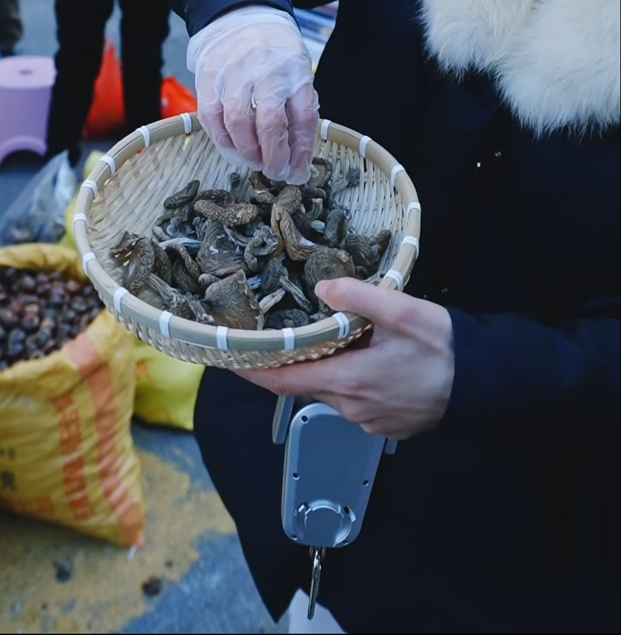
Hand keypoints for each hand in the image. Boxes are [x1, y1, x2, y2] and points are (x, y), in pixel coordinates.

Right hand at [187, 7, 318, 182]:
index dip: (300, 153)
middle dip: (273, 158)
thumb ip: (299, 111)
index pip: (303, 119)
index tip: (297, 173)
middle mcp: (266, 72)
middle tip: (275, 173)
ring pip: (238, 122)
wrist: (241, 14)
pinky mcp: (209, 75)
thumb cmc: (275, 53)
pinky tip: (231, 147)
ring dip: (246, 151)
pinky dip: (221, 138)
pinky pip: (210, 116)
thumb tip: (298, 163)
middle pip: (271, 124)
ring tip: (253, 161)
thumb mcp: (298, 72)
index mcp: (296, 72)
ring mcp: (235, 72)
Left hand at [237, 279, 454, 440]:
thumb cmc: (443, 345)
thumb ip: (358, 297)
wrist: (485, 381)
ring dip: (328, 367)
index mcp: (348, 382)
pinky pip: (355, 400)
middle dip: (296, 359)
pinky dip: (350, 378)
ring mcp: (369, 421)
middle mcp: (351, 408)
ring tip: (333, 335)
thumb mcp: (402, 310)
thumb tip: (321, 289)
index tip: (229, 357)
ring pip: (332, 390)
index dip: (251, 371)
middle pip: (307, 383)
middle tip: (288, 328)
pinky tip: (367, 356)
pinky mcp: (385, 424)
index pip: (282, 382)